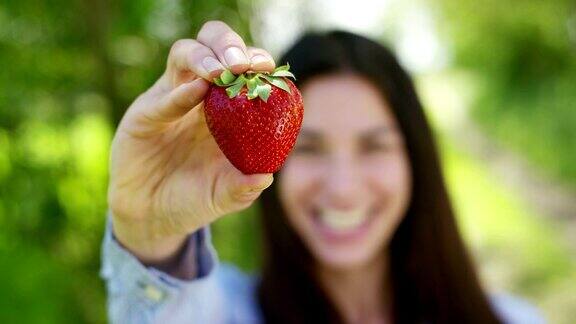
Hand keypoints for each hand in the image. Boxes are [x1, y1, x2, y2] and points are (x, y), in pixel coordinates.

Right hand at [108, 21, 274, 263]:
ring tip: (221, 72)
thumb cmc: (194, 198)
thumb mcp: (224, 196)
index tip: (268, 67)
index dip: (256, 60)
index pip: (243, 67)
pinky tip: (197, 91)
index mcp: (226, 106)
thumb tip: (266, 177)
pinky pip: (162, 98)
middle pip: (212, 44)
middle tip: (243, 63)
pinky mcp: (144, 115)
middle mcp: (199, 94)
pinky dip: (180, 93)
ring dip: (204, 56)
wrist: (152, 216)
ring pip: (184, 53)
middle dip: (228, 44)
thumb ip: (243, 189)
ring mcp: (170, 99)